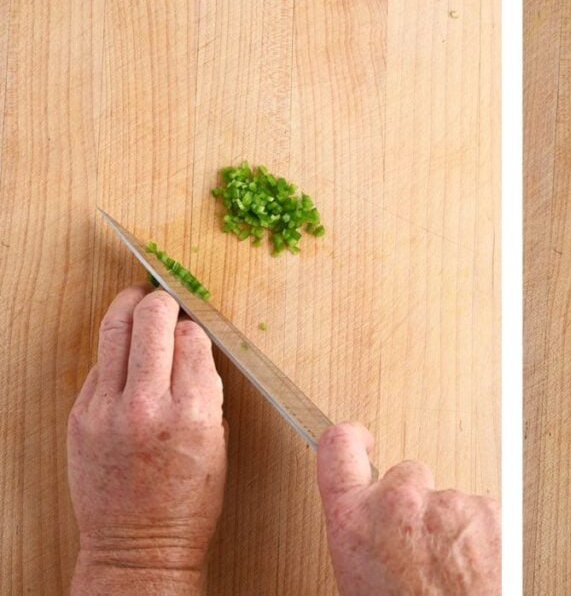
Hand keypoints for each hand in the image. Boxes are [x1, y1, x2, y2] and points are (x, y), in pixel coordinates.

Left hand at [67, 285, 225, 593]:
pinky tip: (124, 355)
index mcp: (193, 413)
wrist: (139, 545)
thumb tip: (194, 346)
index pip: (193, 338)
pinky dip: (114, 353)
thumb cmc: (188, 500)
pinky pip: (98, 365)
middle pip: (152, 321)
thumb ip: (205, 387)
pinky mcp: (81, 416)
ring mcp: (107, 410)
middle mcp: (147, 405)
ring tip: (138, 300)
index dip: (196, 327)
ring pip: (115, 330)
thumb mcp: (217, 439)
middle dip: (163, 302)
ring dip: (130, 308)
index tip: (195, 326)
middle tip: (166, 298)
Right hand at [316, 423, 500, 594]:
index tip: (360, 438)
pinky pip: (482, 514)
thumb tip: (374, 536)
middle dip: (413, 504)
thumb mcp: (360, 580)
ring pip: (449, 500)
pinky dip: (481, 537)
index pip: (338, 450)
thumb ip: (365, 539)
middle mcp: (399, 501)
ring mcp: (447, 502)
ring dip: (450, 528)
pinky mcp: (490, 510)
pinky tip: (474, 570)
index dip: (350, 439)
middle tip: (419, 549)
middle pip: (406, 476)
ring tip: (450, 573)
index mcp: (355, 522)